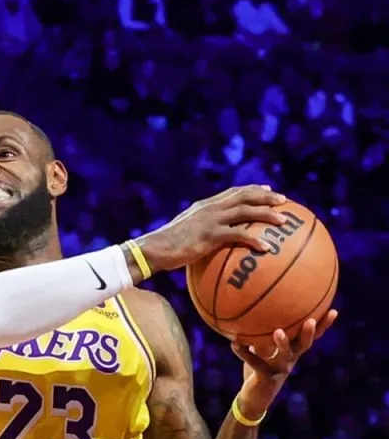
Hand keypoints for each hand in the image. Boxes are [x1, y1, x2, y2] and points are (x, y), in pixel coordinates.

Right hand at [138, 185, 286, 271]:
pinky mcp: (209, 235)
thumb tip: (212, 240)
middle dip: (266, 197)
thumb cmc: (168, 246)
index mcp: (205, 206)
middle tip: (284, 201)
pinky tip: (266, 248)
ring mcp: (210, 220)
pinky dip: (253, 240)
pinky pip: (237, 235)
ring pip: (244, 212)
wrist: (155, 249)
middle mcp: (210, 208)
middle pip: (243, 196)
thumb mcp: (185, 231)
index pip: (233, 192)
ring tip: (283, 221)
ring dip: (266, 215)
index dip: (253, 190)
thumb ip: (200, 230)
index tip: (269, 191)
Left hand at [229, 309, 337, 418]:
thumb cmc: (261, 367)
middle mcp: (290, 359)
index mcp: (293, 351)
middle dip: (309, 334)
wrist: (255, 397)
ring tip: (278, 331)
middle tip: (311, 320)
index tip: (334, 311)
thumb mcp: (264, 347)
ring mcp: (279, 369)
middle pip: (304, 346)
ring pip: (285, 356)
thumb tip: (258, 308)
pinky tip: (233, 343)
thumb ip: (264, 332)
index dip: (324, 326)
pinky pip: (255, 363)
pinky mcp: (265, 377)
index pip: (312, 337)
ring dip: (282, 344)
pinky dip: (243, 353)